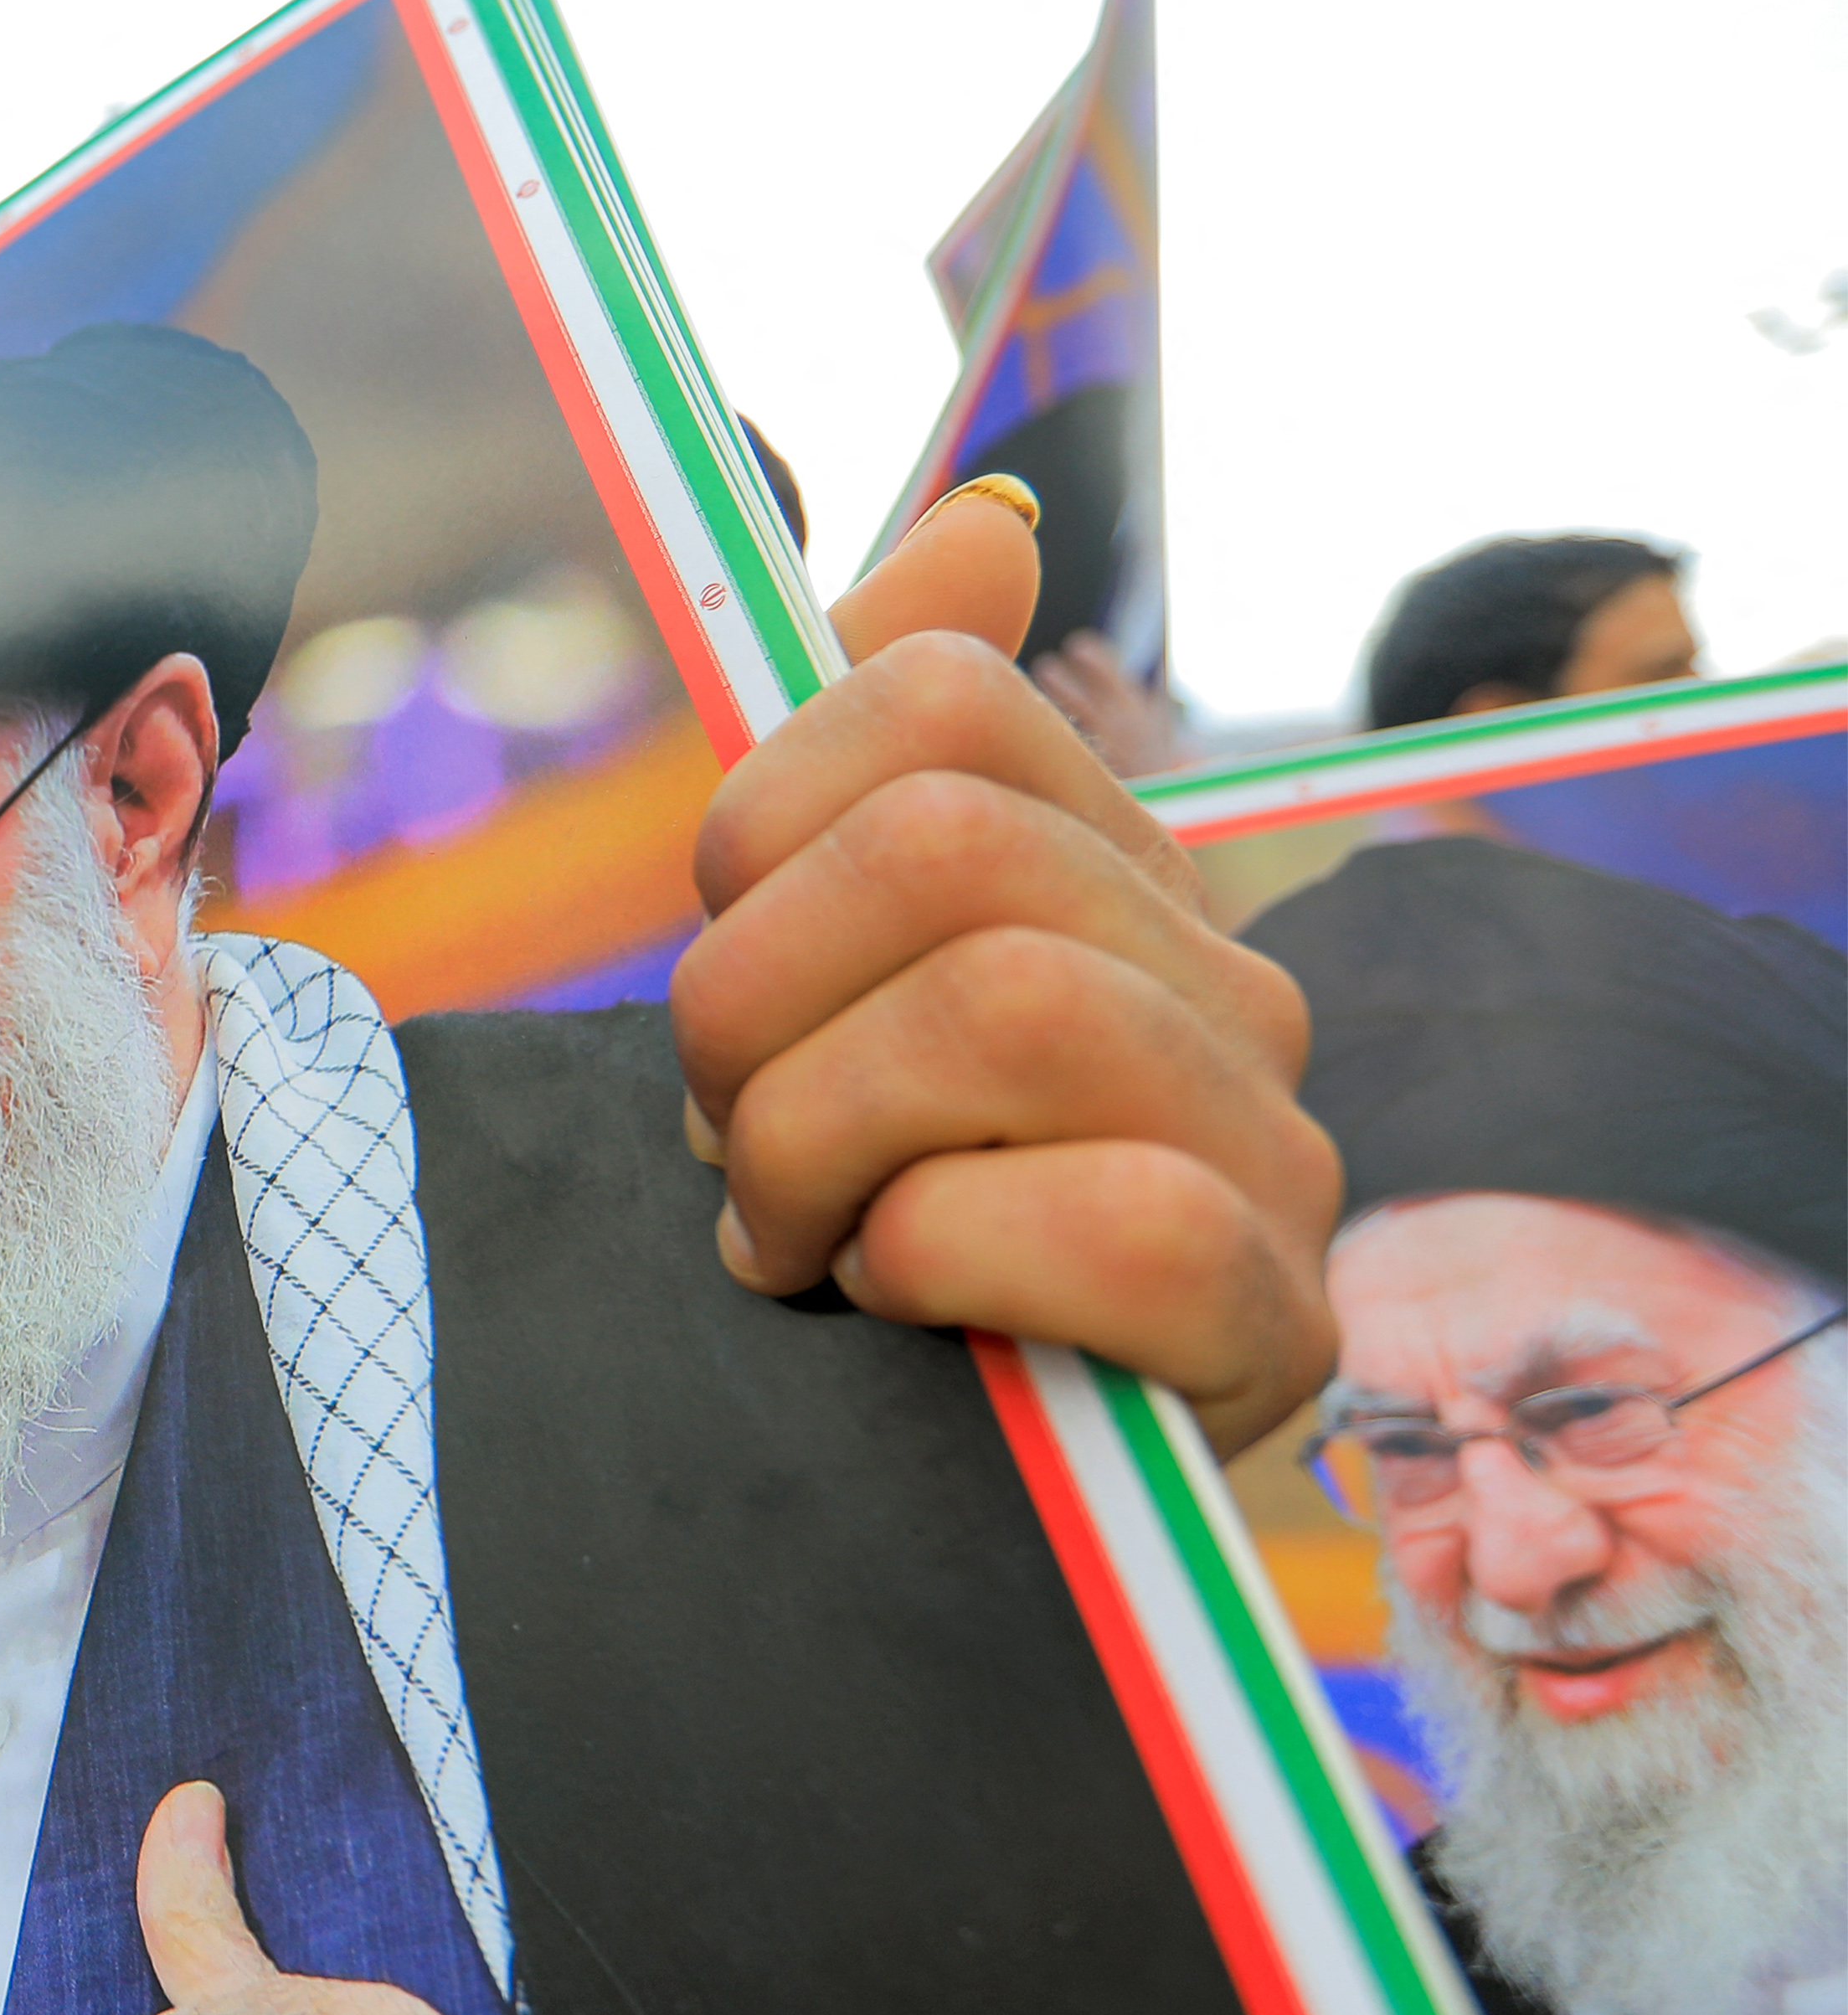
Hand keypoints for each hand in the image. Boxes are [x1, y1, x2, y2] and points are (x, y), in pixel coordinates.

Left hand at [674, 480, 1339, 1448]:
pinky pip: (1121, 1220)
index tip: (730, 988)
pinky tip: (899, 1308)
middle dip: (754, 1008)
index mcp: (1106, 872)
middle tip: (732, 1148)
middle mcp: (1226, 982)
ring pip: (1010, 1010)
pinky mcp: (1282, 1328)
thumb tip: (991, 516)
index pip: (929, 702)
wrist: (911, 1498)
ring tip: (797, 1243)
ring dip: (815, 1145)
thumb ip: (869, 750)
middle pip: (943, 852)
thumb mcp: (807, 989)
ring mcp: (1279, 1153)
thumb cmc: (848, 1232)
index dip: (756, 834)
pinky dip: (939, 1261)